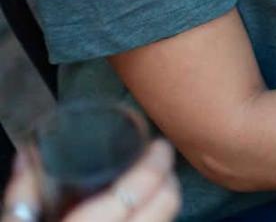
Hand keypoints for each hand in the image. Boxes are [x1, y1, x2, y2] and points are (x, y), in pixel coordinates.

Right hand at [5, 140, 179, 221]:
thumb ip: (21, 198)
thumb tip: (30, 156)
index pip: (131, 195)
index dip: (152, 167)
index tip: (158, 147)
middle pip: (164, 208)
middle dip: (168, 180)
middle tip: (160, 160)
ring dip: (167, 201)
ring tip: (157, 182)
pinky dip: (157, 220)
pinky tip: (147, 212)